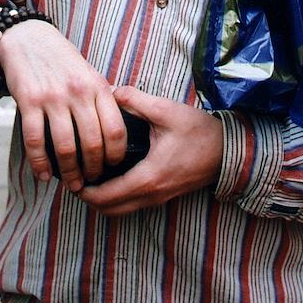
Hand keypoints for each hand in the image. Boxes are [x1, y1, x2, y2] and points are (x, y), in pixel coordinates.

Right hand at [0, 21, 125, 191]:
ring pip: (65, 146)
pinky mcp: (28, 101)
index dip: (116, 155)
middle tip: (91, 181)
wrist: (29, 38)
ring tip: (71, 184)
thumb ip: (101, 101)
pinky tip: (43, 175)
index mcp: (98, 87)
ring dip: (69, 172)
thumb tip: (114, 135)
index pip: (116, 129)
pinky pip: (35, 140)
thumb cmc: (63, 62)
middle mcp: (78, 93)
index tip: (112, 167)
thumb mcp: (89, 75)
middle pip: (93, 143)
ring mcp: (53, 97)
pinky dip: (40, 162)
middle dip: (94, 169)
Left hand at [79, 85, 222, 215]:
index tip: (71, 178)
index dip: (84, 190)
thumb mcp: (166, 111)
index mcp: (148, 177)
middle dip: (89, 198)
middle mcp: (151, 194)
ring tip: (90, 179)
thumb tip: (111, 92)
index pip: (106, 196)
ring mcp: (159, 198)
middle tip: (75, 178)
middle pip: (109, 209)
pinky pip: (133, 205)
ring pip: (121, 210)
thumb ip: (136, 101)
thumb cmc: (200, 132)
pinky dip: (117, 198)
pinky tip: (111, 178)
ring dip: (102, 200)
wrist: (231, 151)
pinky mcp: (165, 195)